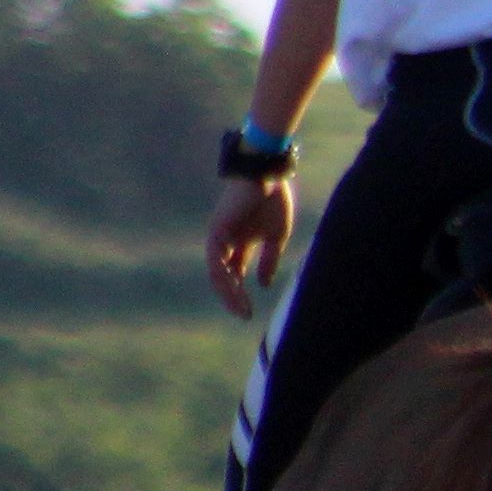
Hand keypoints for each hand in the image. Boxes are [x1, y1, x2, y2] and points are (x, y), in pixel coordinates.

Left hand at [206, 176, 295, 316]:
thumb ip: (269, 259)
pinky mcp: (217, 232)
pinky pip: (216, 260)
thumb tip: (264, 284)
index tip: (249, 313)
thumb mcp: (275, 236)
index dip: (240, 294)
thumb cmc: (273, 200)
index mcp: (240, 243)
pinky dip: (224, 276)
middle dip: (232, 298)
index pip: (234, 275)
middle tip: (244, 315)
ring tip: (240, 306)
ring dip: (228, 292)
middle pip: (224, 277)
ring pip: (217, 273)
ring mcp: (219, 238)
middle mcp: (226, 243)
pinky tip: (235, 287)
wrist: (266, 175)